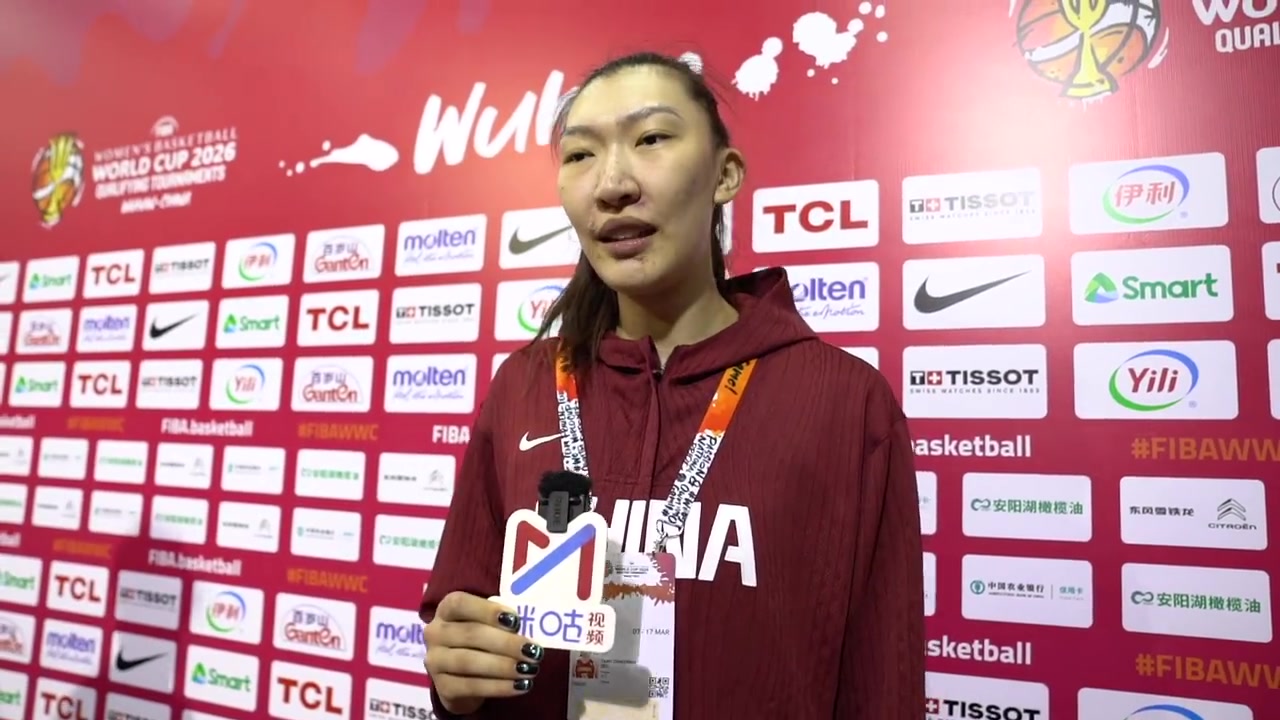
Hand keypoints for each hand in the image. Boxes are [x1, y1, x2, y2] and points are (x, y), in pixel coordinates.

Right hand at [424, 591, 543, 714]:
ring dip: (503, 666)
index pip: (461, 604)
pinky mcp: (442, 687)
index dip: (488, 610)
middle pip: (470, 634)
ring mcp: (435, 661)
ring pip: (469, 662)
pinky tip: (519, 685)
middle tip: (533, 651)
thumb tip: (529, 626)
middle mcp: (435, 632)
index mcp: (446, 609)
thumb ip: (501, 620)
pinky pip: (471, 686)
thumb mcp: (487, 623)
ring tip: (529, 669)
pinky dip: (498, 687)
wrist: (460, 675)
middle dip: (506, 643)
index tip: (516, 620)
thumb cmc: (480, 639)